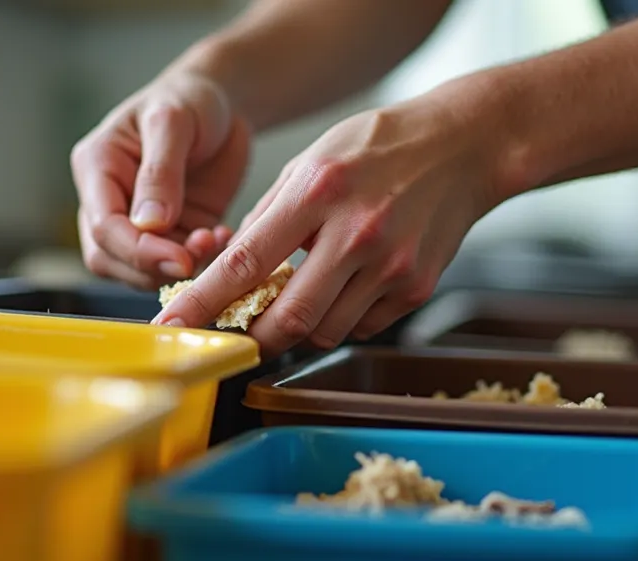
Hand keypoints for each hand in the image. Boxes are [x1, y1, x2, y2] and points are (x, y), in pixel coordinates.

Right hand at [71, 71, 251, 288]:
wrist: (222, 105)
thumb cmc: (190, 100)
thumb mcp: (173, 122)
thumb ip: (160, 173)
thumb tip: (148, 223)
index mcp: (97, 168)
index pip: (103, 226)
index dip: (137, 250)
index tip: (179, 257)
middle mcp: (110, 199)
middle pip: (110, 258)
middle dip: (153, 266)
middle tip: (196, 257)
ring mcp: (140, 221)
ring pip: (139, 270)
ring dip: (177, 268)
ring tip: (214, 241)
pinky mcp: (172, 233)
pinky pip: (176, 263)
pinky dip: (200, 262)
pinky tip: (221, 238)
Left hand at [154, 95, 494, 355]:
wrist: (465, 145)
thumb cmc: (380, 147)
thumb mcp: (310, 161)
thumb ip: (269, 216)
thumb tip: (231, 268)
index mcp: (318, 193)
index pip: (247, 262)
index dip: (204, 302)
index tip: (172, 326)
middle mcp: (357, 234)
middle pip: (289, 317)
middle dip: (254, 337)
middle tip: (238, 336)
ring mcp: (392, 266)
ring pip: (325, 331)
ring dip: (299, 329)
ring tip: (297, 301)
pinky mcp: (416, 288)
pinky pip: (362, 325)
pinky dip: (340, 319)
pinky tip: (343, 289)